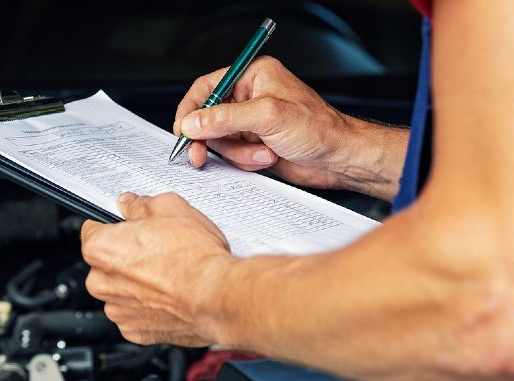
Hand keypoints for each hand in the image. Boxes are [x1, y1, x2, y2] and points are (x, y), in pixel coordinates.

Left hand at [80, 192, 233, 346]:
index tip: (128, 228)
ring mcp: (117, 310)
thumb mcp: (169, 208)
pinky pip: (135, 313)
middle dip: (126, 256)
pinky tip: (170, 295)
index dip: (114, 226)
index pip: (92, 229)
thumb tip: (130, 204)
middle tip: (157, 250)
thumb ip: (140, 205)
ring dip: (137, 284)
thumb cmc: (195, 258)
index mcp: (100, 248)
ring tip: (168, 274)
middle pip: (105, 263)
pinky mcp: (134, 331)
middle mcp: (101, 282)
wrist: (218, 298)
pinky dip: (149, 306)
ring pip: (120, 290)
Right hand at [174, 56, 406, 199]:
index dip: (191, 109)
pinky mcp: (254, 144)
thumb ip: (225, 118)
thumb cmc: (319, 129)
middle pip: (208, 118)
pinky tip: (267, 158)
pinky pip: (232, 154)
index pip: (207, 87)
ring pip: (219, 140)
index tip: (182, 129)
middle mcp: (250, 97)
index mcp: (253, 77)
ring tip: (263, 154)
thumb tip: (192, 122)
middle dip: (212, 139)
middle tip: (199, 155)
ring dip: (237, 153)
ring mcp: (251, 122)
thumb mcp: (268, 117)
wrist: (340, 160)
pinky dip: (245, 161)